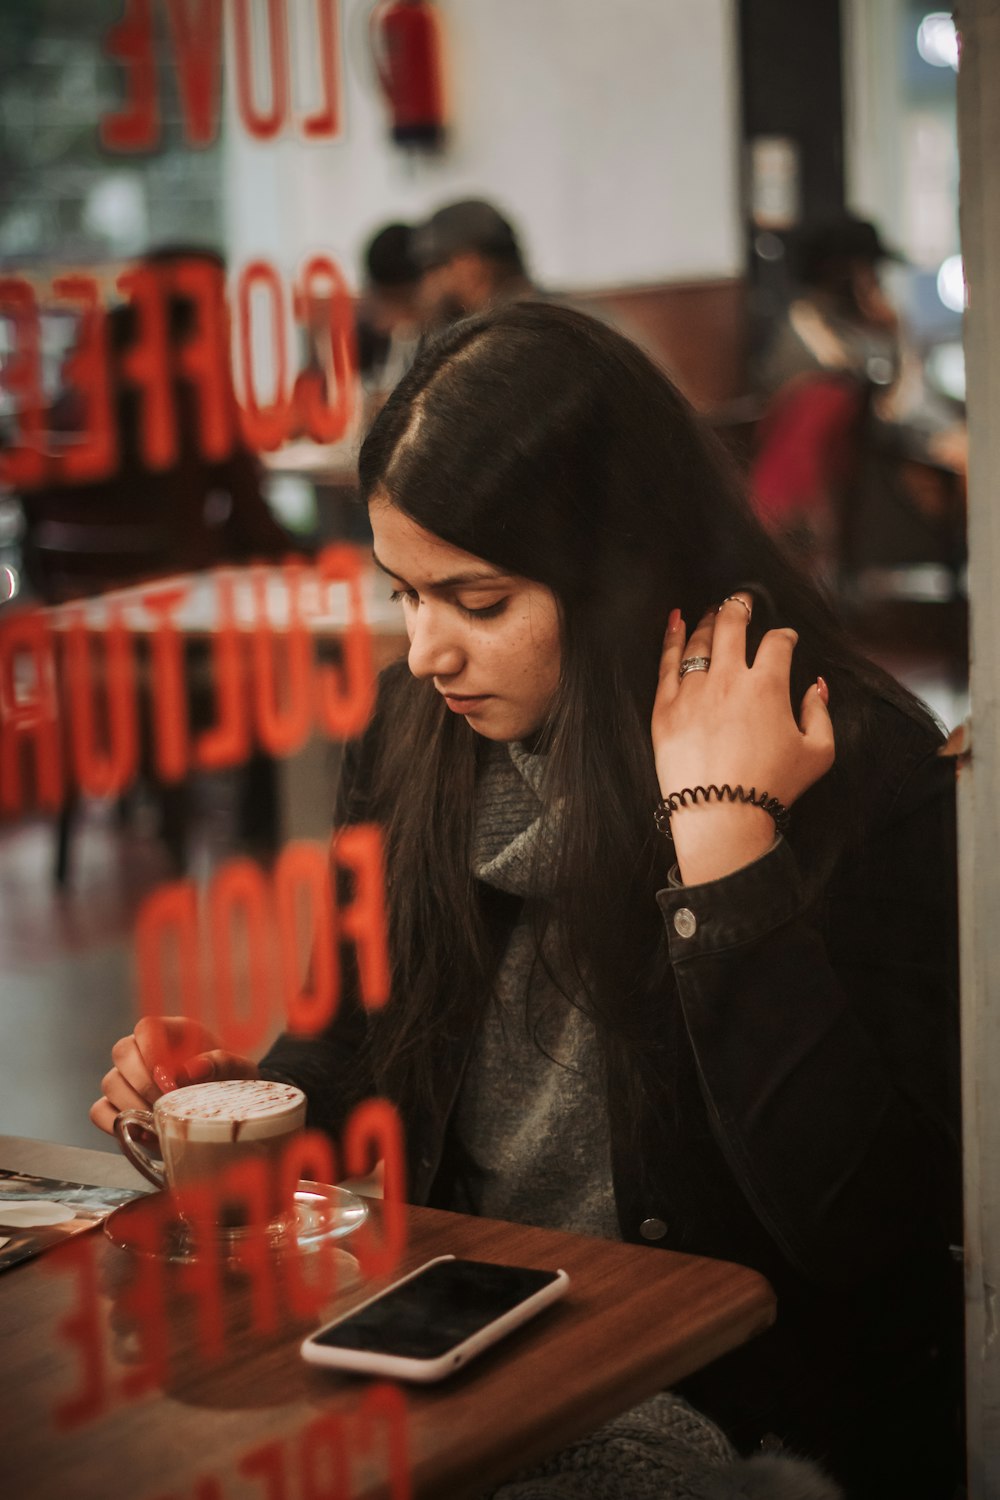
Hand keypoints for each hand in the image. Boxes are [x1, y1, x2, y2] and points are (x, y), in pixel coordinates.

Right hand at [89, 1016, 259, 1135]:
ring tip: (158, 1120)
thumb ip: (220, 1063)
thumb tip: (191, 1071)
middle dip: (143, 1082)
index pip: (146, 1028)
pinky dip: (115, 1124)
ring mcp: (128, 1077)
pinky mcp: (119, 1106)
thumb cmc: (233, 1081)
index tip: (169, 1078)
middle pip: (122, 1052)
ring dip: (132, 1105)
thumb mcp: (238, 1070)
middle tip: (166, 1104)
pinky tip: (142, 1133)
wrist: (227, 1108)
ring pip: (110, 1082)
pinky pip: (99, 1111)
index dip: (151, 1050)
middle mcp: (144, 1050)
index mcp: (173, 1032)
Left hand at [652, 594, 833, 883]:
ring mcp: (693, 691)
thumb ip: (820, 713)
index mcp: (768, 686)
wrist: (721, 815)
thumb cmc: (773, 787)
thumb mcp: (818, 753)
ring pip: (700, 640)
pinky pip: (666, 663)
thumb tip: (816, 686)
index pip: (777, 642)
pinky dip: (671, 636)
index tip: (786, 640)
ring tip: (716, 612)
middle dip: (742, 606)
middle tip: (744, 600)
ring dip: (711, 620)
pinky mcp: (665, 708)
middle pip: (734, 625)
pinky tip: (675, 621)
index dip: (785, 636)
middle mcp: (729, 679)